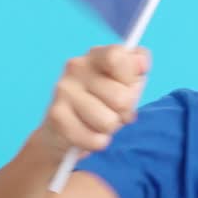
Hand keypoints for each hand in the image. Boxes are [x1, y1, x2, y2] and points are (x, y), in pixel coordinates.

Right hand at [32, 45, 150, 156]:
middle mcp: (77, 67)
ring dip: (110, 128)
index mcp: (96, 55)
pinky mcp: (57, 117)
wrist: (63, 129)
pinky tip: (88, 132)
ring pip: (109, 122)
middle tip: (112, 110)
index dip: (130, 79)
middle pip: (122, 98)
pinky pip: (95, 140)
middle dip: (124, 111)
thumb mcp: (125, 81)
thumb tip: (141, 63)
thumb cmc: (102, 101)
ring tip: (99, 121)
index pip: (118, 57)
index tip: (127, 86)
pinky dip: (97, 142)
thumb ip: (137, 67)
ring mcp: (64, 91)